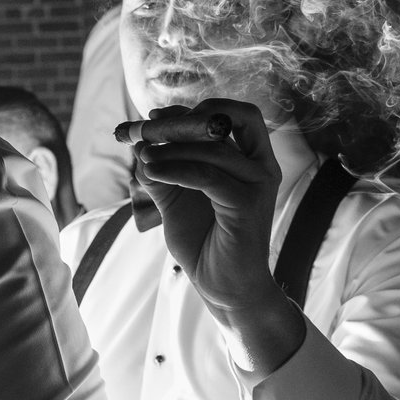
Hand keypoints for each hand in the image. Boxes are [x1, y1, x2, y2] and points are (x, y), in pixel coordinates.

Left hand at [131, 100, 305, 371]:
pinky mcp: (247, 204)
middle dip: (180, 119)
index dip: (186, 111)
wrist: (225, 288)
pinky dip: (175, 169)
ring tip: (140, 155)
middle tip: (142, 130)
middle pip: (227, 117)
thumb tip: (139, 143)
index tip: (148, 121)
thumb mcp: (175, 199)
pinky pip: (207, 175)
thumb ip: (162, 170)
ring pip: (213, 147)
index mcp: (249, 158)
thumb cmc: (205, 243)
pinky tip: (151, 171)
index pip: (226, 114)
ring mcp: (258, 183)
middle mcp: (260, 165)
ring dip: (169, 147)